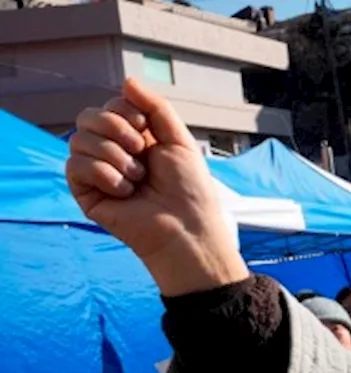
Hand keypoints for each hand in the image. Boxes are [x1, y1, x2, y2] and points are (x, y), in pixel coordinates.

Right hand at [65, 77, 247, 296]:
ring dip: (114, 156)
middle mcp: (111, 152)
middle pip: (87, 117)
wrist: (187, 227)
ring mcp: (96, 172)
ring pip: (78, 140)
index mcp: (134, 138)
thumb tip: (127, 80)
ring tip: (138, 178)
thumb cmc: (189, 189)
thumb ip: (155, 107)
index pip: (109, 106)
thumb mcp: (178, 139)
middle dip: (116, 129)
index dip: (124, 110)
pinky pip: (75, 166)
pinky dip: (104, 175)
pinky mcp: (85, 194)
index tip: (146, 129)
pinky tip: (125, 191)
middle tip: (141, 153)